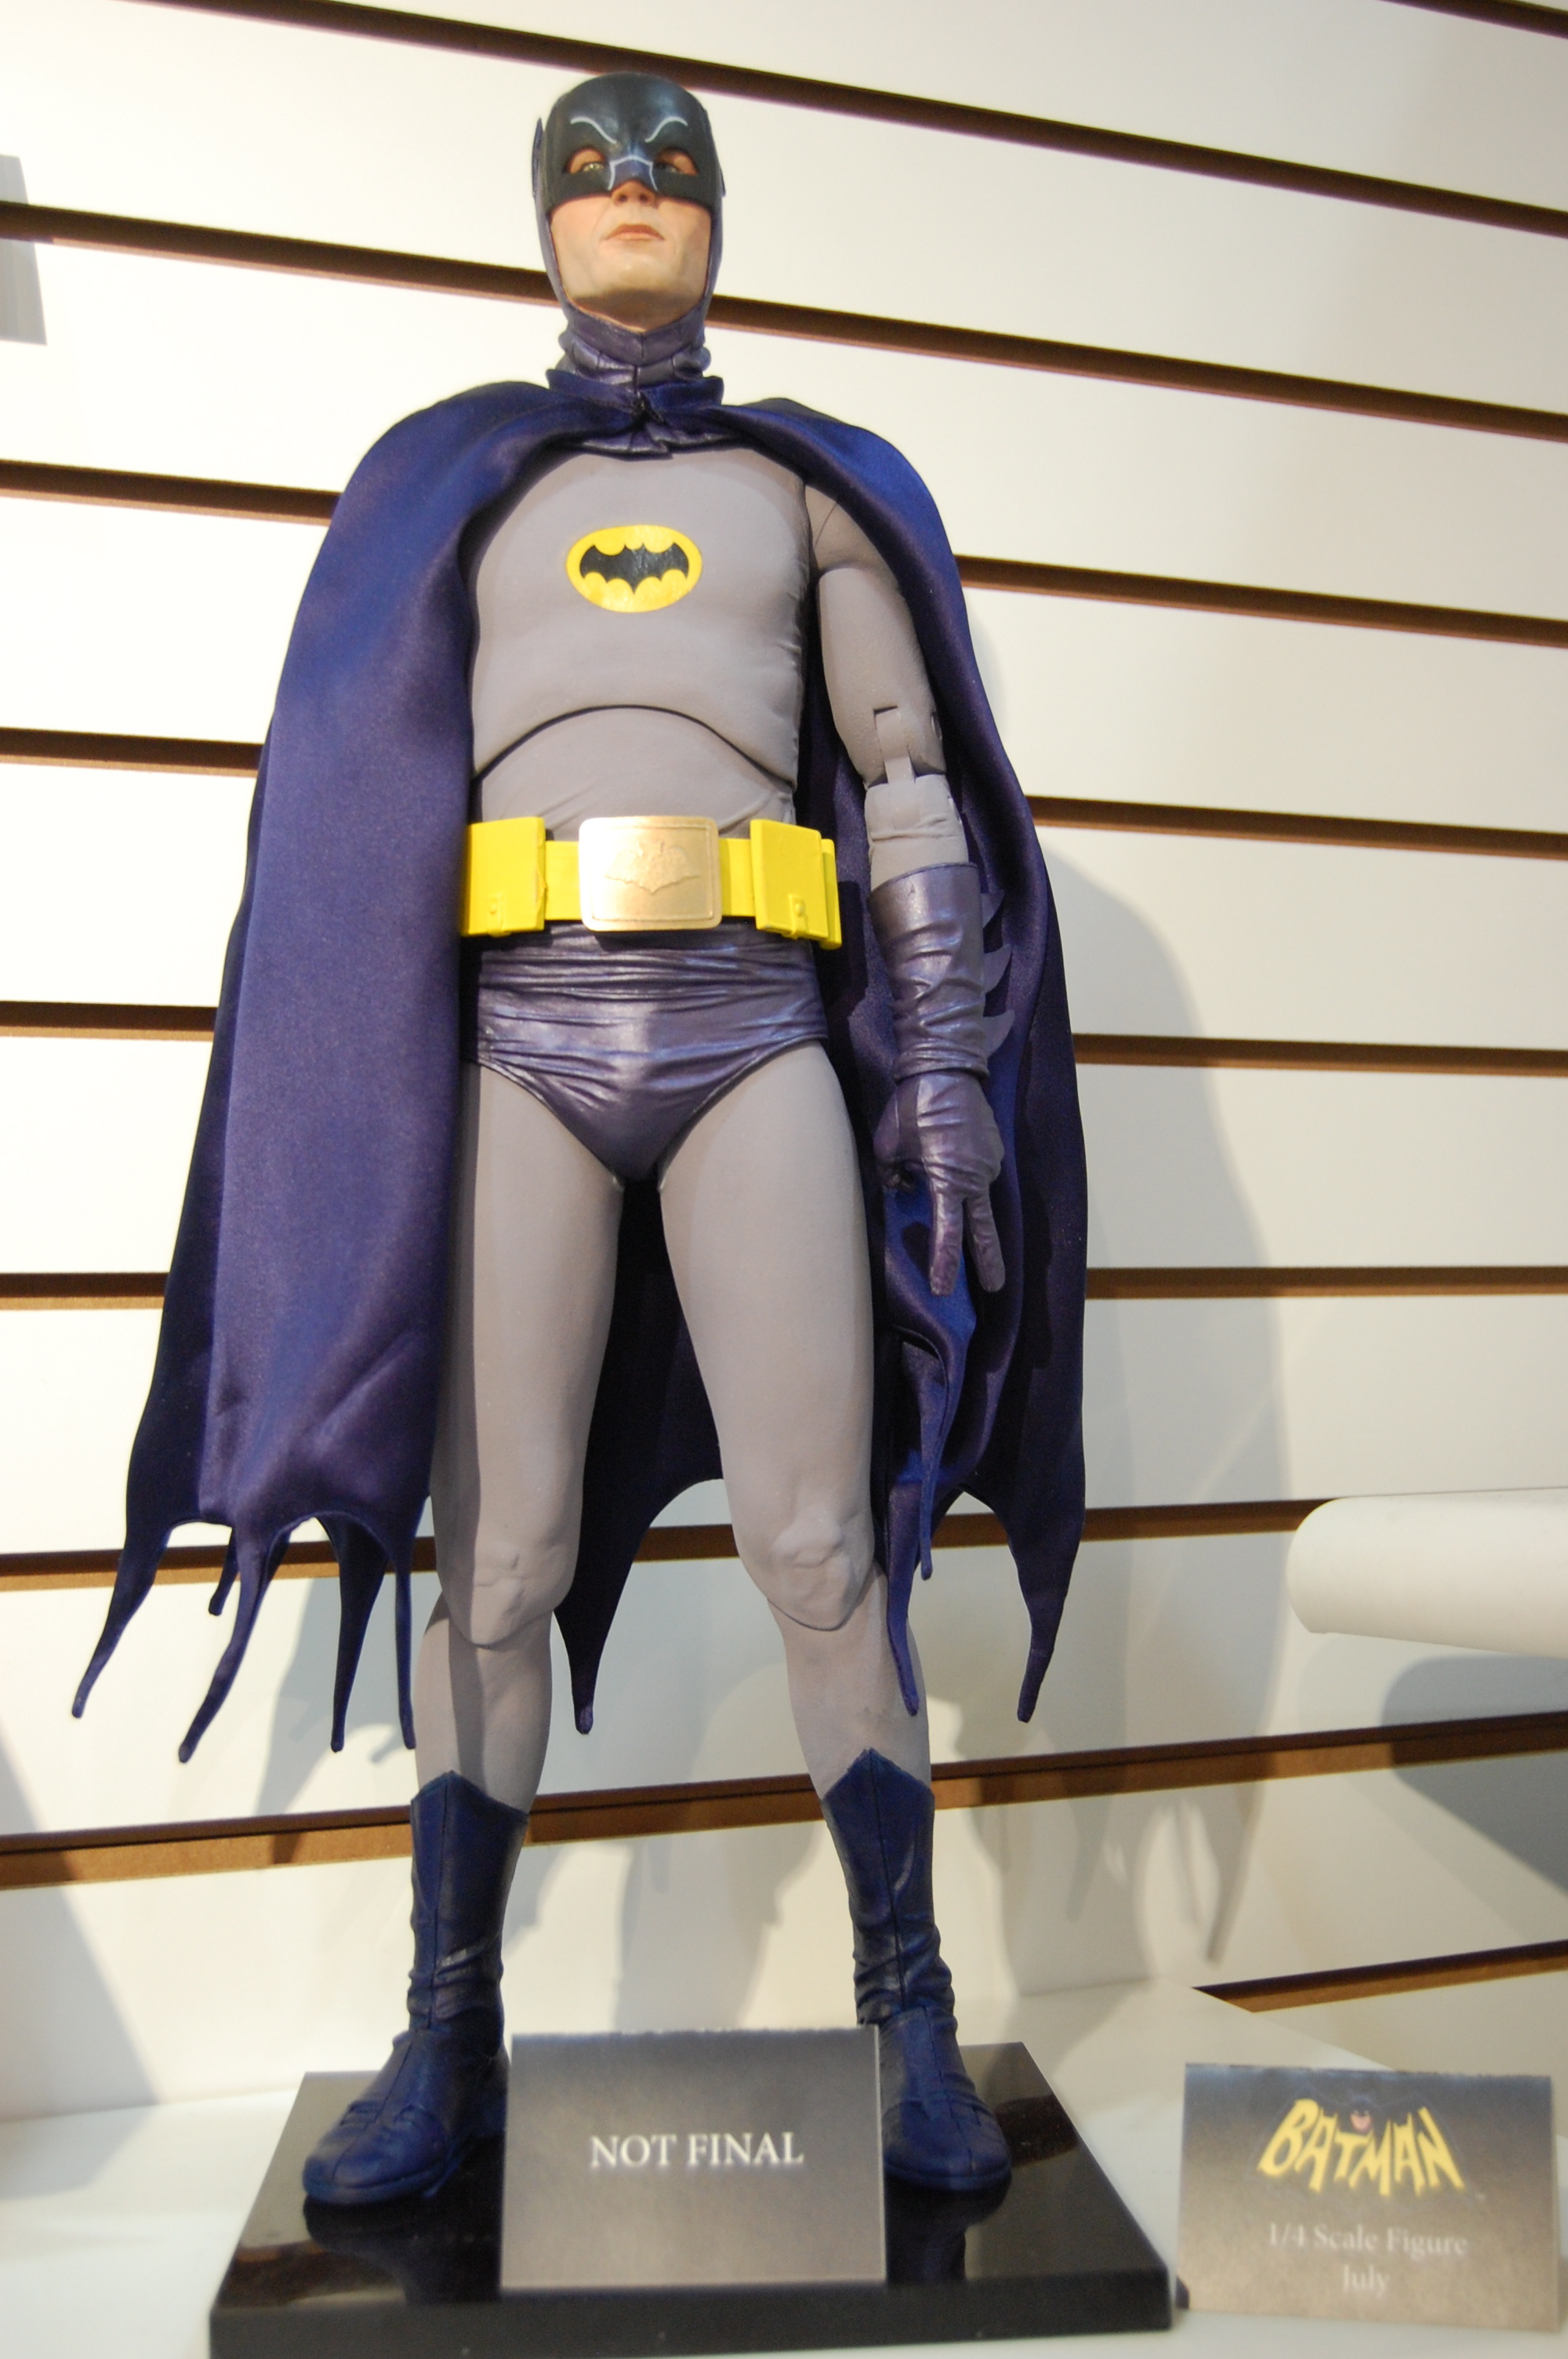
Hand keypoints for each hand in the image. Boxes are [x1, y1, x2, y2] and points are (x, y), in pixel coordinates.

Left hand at [873, 1071, 1005, 1296]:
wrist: (947, 1067)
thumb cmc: (914, 1106)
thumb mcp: (888, 1145)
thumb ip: (894, 1175)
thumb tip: (904, 1188)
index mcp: (950, 1181)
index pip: (948, 1233)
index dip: (945, 1264)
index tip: (944, 1289)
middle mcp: (976, 1177)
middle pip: (983, 1230)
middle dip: (988, 1261)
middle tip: (994, 1288)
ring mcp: (990, 1163)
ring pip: (978, 1197)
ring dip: (967, 1206)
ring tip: (942, 1181)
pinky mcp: (994, 1149)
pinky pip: (979, 1173)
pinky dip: (967, 1178)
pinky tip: (950, 1159)